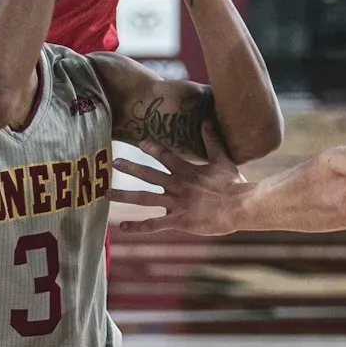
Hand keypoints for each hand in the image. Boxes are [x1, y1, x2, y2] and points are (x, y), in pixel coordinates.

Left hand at [112, 120, 247, 233]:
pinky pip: (154, 224)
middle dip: (130, 168)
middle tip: (113, 163)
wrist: (240, 206)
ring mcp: (176, 203)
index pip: (165, 157)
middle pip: (148, 175)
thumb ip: (212, 141)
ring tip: (106, 194)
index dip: (152, 149)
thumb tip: (206, 120)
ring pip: (144, 198)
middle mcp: (177, 185)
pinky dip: (138, 226)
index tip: (139, 143)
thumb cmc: (234, 185)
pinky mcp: (178, 221)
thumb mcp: (223, 159)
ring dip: (124, 195)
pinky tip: (122, 226)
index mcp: (187, 171)